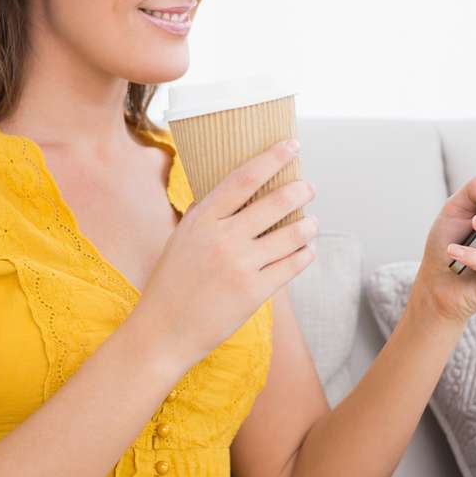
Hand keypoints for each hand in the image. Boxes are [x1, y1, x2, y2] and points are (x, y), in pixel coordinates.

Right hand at [134, 138, 318, 366]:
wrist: (163, 331)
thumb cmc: (172, 282)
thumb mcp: (183, 237)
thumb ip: (208, 213)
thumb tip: (237, 189)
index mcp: (203, 218)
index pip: (244, 178)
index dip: (272, 158)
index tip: (291, 146)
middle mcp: (223, 237)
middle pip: (274, 202)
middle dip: (299, 191)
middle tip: (308, 187)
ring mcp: (240, 265)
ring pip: (290, 235)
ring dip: (307, 225)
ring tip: (312, 223)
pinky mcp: (254, 292)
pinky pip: (291, 266)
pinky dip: (304, 255)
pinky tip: (306, 251)